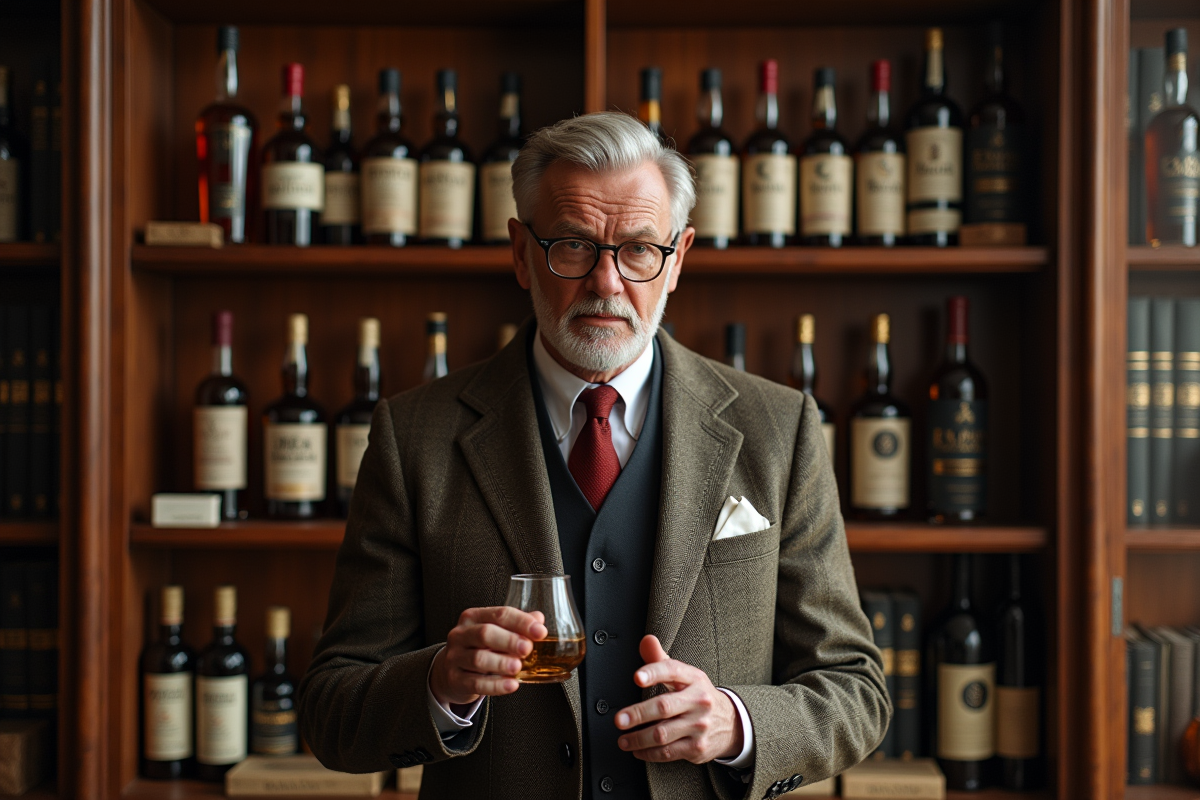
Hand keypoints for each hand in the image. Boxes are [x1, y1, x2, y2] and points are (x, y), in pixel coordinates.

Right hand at [429, 607, 546, 707]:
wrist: (449, 670)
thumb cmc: (477, 648)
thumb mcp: (495, 632)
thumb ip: (517, 625)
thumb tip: (538, 619)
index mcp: (473, 617)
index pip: (499, 614)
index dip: (521, 622)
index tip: (540, 632)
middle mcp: (461, 634)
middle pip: (485, 634)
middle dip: (509, 641)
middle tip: (527, 648)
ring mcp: (454, 657)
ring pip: (478, 659)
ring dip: (501, 663)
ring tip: (517, 667)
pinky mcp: (454, 679)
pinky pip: (475, 683)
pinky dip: (495, 685)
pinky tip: (511, 685)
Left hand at [614, 635, 743, 763]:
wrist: (730, 723)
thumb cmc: (698, 696)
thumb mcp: (685, 676)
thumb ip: (661, 659)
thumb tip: (646, 640)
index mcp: (694, 678)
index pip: (673, 670)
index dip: (653, 672)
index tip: (636, 677)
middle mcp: (699, 701)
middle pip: (664, 706)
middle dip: (638, 714)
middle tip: (619, 719)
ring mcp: (699, 726)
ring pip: (663, 734)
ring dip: (638, 738)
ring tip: (623, 739)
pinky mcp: (697, 747)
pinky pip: (668, 752)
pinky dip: (648, 753)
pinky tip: (637, 750)